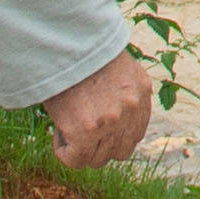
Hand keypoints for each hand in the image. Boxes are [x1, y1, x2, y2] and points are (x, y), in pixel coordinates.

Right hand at [41, 50, 158, 168]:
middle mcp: (131, 110)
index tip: (96, 128)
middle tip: (80, 131)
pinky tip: (58, 132)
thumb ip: (120, 93)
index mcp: (141, 91)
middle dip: (99, 146)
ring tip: (66, 127)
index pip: (134, 136)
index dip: (113, 137)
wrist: (65, 38)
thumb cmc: (81, 49)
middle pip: (119, 153)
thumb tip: (108, 117)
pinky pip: (75, 159)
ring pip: (97, 159)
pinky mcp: (85, 131)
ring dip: (81, 148)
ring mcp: (111, 122)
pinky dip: (64, 151)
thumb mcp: (113, 67)